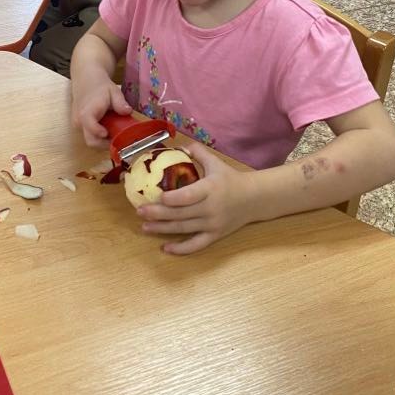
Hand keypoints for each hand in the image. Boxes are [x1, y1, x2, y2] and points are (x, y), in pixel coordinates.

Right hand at [71, 79, 131, 147]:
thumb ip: (120, 102)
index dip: (103, 137)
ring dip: (103, 140)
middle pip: (91, 142)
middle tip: (118, 138)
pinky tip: (107, 127)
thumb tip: (128, 111)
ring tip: (114, 130)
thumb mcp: (113, 91)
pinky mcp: (78, 126)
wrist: (86, 80)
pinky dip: (99, 135)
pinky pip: (89, 135)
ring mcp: (77, 125)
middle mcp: (79, 121)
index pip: (92, 130)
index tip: (113, 135)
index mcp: (87, 113)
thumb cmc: (99, 86)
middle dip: (105, 143)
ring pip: (90, 140)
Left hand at [136, 142, 256, 255]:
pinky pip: (196, 245)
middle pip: (181, 214)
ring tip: (144, 226)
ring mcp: (212, 224)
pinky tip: (165, 248)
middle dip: (158, 214)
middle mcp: (210, 208)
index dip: (172, 198)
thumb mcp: (215, 162)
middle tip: (139, 211)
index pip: (188, 196)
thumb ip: (197, 152)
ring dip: (162, 229)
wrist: (254, 199)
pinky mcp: (215, 236)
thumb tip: (178, 145)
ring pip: (184, 229)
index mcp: (210, 189)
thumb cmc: (231, 179)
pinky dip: (180, 249)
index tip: (156, 197)